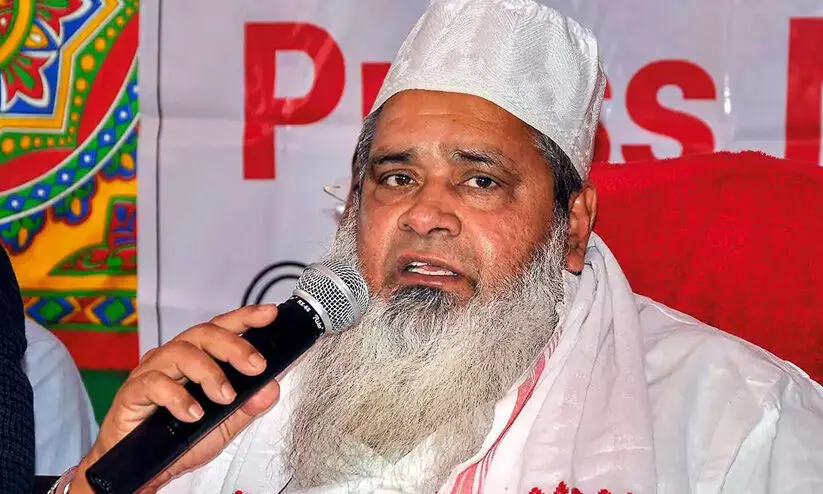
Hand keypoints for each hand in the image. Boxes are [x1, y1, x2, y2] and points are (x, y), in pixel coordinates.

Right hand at [70, 305, 281, 492]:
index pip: (222, 328)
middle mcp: (174, 357)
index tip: (269, 314)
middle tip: (256, 366)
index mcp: (198, 358)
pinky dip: (178, 397)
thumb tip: (272, 388)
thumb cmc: (179, 439)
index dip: (245, 317)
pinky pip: (154, 383)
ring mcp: (152, 371)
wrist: (141, 470)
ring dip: (209, 373)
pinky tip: (193, 414)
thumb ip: (248, 407)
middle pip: (203, 334)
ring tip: (225, 397)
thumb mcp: (223, 425)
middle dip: (234, 346)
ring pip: (180, 352)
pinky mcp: (133, 391)